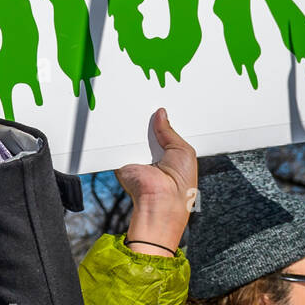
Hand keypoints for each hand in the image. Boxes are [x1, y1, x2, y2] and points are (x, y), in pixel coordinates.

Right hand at [115, 108, 197, 254]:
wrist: (161, 200)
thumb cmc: (180, 184)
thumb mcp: (183, 150)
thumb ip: (170, 131)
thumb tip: (161, 114)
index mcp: (169, 154)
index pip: (164, 132)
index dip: (164, 120)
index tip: (161, 105)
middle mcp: (152, 155)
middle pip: (148, 130)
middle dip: (150, 120)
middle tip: (150, 104)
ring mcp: (136, 156)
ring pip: (134, 134)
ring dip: (137, 126)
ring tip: (139, 111)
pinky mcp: (122, 159)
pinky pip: (121, 142)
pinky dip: (123, 134)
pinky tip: (127, 124)